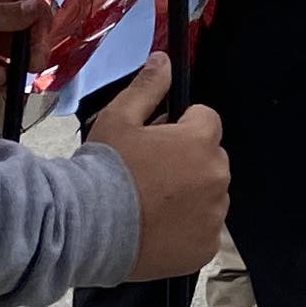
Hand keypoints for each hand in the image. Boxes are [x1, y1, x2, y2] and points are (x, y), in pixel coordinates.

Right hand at [84, 77, 230, 281]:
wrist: (89, 227)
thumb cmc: (104, 169)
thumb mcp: (119, 118)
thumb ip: (147, 87)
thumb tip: (164, 59)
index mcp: (201, 141)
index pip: (206, 120)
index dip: (181, 127)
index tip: (156, 141)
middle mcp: (217, 176)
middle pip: (210, 159)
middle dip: (188, 161)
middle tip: (149, 175)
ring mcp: (214, 215)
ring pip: (209, 195)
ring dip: (190, 195)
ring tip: (150, 204)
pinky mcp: (206, 247)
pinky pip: (203, 230)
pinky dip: (187, 229)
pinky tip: (157, 229)